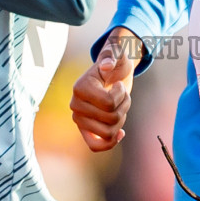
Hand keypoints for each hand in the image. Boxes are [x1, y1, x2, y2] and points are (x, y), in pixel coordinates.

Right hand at [70, 26, 141, 151]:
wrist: (113, 73)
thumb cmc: (115, 62)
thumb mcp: (116, 54)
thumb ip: (111, 55)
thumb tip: (107, 65)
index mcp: (80, 88)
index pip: (109, 103)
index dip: (121, 94)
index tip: (118, 84)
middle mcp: (75, 105)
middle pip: (111, 119)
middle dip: (124, 106)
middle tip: (121, 94)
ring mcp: (79, 119)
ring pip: (108, 133)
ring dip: (121, 119)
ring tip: (120, 105)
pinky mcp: (86, 129)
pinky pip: (95, 146)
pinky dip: (110, 143)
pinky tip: (121, 133)